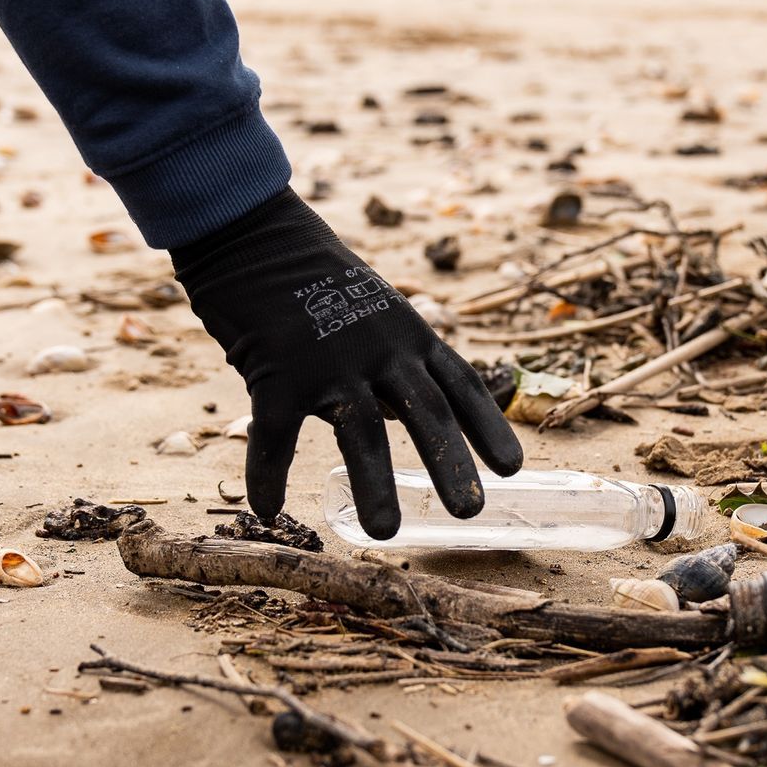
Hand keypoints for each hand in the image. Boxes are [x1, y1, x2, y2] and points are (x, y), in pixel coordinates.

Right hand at [171, 188, 522, 537]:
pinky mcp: (276, 370)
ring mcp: (329, 360)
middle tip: (472, 512)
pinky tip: (267, 510)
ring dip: (374, 486)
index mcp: (410, 334)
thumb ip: (395, 364)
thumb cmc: (315, 280)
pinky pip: (276, 434)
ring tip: (386, 533)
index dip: (489, 426)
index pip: (460, 384)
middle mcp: (380, 349)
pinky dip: (268, 474)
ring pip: (361, 432)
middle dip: (451, 463)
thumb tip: (410, 417)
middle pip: (426, 412)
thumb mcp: (375, 314)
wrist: (252, 234)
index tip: (514, 467)